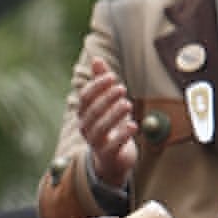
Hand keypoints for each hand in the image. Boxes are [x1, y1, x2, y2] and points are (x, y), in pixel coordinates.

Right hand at [76, 57, 137, 189]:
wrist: (112, 159)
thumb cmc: (110, 126)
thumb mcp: (107, 103)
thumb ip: (101, 82)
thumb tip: (96, 59)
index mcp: (84, 113)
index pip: (85, 97)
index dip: (97, 86)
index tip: (112, 76)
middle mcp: (86, 128)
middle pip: (92, 112)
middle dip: (106, 99)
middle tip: (122, 88)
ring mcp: (96, 143)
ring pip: (100, 129)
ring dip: (114, 115)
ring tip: (128, 104)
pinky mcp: (108, 155)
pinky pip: (113, 146)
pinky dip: (123, 135)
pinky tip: (133, 125)